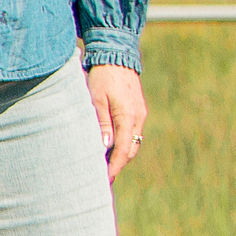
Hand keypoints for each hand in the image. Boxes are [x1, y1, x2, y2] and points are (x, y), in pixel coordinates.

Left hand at [88, 63, 146, 179]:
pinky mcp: (137, 109)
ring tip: (104, 165)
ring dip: (121, 154)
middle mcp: (138, 118)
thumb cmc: (102, 76)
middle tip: (102, 178)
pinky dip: (123, 142)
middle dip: (118, 164)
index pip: (124, 151)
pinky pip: (131, 132)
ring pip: (132, 141)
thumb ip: (101, 123)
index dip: (115, 167)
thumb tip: (105, 147)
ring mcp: (140, 114)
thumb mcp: (96, 99)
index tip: (106, 180)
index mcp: (128, 117)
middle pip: (131, 149)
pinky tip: (110, 147)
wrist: (116, 55)